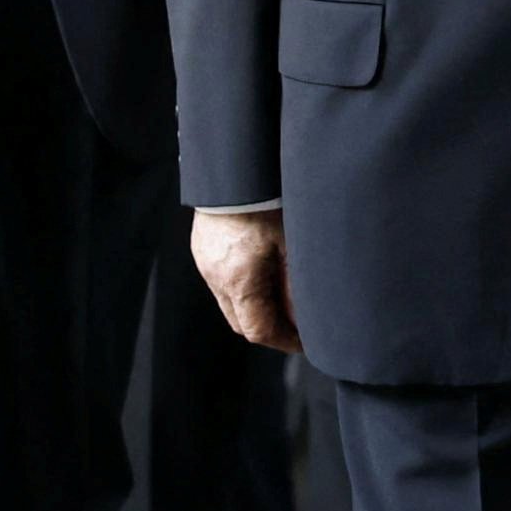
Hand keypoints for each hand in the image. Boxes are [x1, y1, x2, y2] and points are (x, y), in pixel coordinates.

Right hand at [193, 208, 301, 352]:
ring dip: (256, 307)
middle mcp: (215, 276)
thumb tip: (305, 318)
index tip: (307, 343)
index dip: (286, 341)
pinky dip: (244, 286)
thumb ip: (297, 285)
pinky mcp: (203, 248)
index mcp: (238, 280)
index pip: (259, 330)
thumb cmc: (268, 200)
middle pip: (240, 321)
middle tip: (298, 326)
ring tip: (284, 298)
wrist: (235, 167)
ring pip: (230, 302)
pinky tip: (264, 272)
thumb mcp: (293, 244)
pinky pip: (222, 280)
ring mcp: (206, 262)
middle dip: (269, 328)